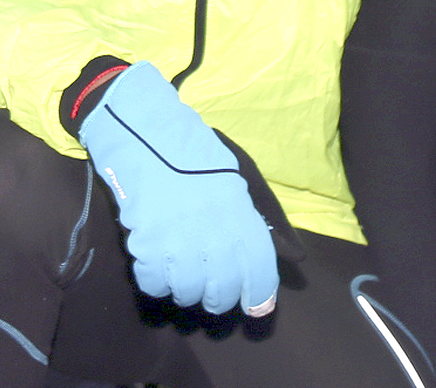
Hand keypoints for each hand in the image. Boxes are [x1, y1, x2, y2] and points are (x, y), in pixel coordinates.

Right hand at [76, 63, 279, 316]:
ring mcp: (179, 238)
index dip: (259, 295)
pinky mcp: (146, 241)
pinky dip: (154, 281)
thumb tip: (295, 257)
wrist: (140, 128)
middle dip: (216, 299)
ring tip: (178, 276)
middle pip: (222, 290)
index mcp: (241, 210)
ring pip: (187, 292)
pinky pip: (153, 283)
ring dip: (183, 291)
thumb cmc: (189, 150)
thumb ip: (260, 219)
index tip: (254, 308)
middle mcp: (215, 230)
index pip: (260, 269)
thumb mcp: (236, 176)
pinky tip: (153, 265)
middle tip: (208, 293)